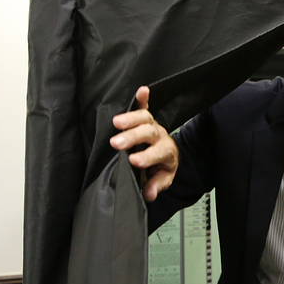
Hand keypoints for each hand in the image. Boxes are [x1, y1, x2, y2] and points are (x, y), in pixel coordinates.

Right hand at [110, 86, 178, 201]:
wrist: (166, 154)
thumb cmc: (161, 166)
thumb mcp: (162, 179)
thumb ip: (157, 185)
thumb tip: (149, 193)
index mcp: (166, 152)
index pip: (157, 153)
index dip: (147, 157)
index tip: (133, 161)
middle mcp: (160, 136)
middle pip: (149, 133)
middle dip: (133, 137)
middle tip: (117, 143)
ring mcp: (153, 125)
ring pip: (144, 119)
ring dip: (131, 119)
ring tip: (116, 122)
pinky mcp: (146, 118)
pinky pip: (145, 107)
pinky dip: (143, 99)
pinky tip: (143, 90)